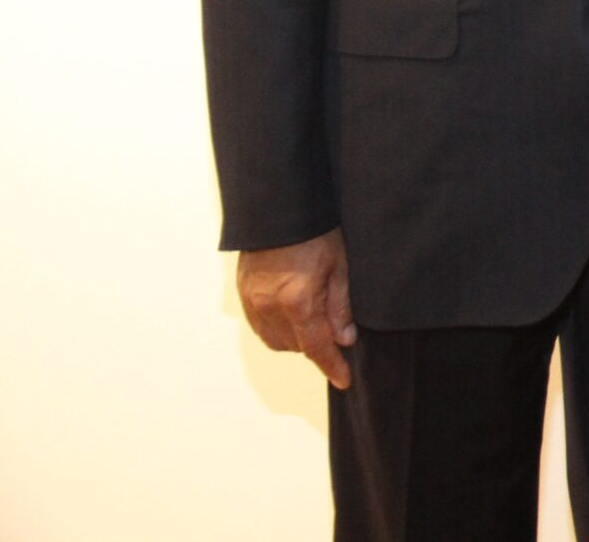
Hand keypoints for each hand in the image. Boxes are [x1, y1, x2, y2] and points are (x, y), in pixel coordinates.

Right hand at [236, 229, 355, 388]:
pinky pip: (260, 326)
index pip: (315, 346)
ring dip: (296, 340)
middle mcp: (269, 306)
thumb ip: (341, 306)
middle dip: (316, 347)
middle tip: (336, 336)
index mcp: (296, 300)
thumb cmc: (316, 231)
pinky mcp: (243, 293)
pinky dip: (277, 330)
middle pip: (295, 345)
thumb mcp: (340, 265)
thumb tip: (345, 339)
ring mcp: (252, 301)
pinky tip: (292, 318)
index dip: (331, 366)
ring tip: (316, 324)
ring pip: (275, 340)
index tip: (344, 380)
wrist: (279, 209)